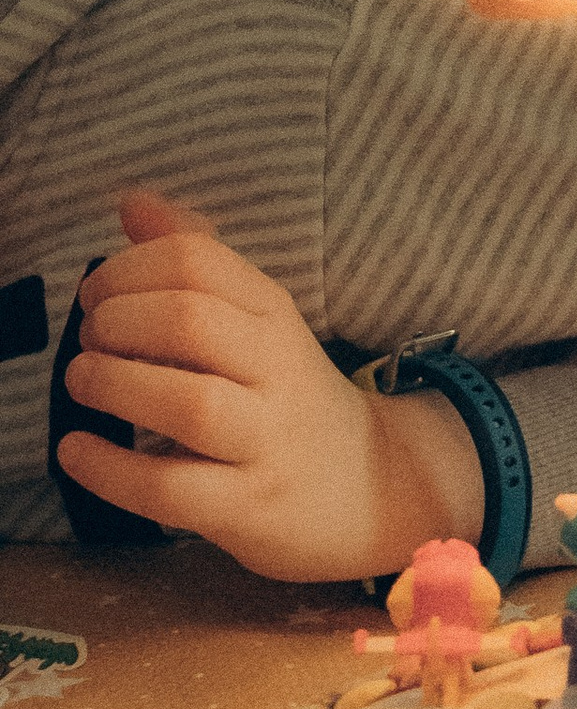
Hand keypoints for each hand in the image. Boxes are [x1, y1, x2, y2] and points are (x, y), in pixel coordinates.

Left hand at [53, 192, 482, 579]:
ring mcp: (266, 441)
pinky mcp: (249, 507)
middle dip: (117, 322)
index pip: (197, 261)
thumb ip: (195, 260)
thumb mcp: (256, 321)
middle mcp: (277, 370)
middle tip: (90, 341)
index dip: (126, 268)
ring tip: (83, 383)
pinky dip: (109, 469)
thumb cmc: (284, 397)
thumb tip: (132, 202)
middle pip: (191, 322)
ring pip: (190, 405)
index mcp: (274, 314)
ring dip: (116, 387)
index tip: (97, 295)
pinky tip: (77, 452)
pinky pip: (173, 489)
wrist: (367, 487)